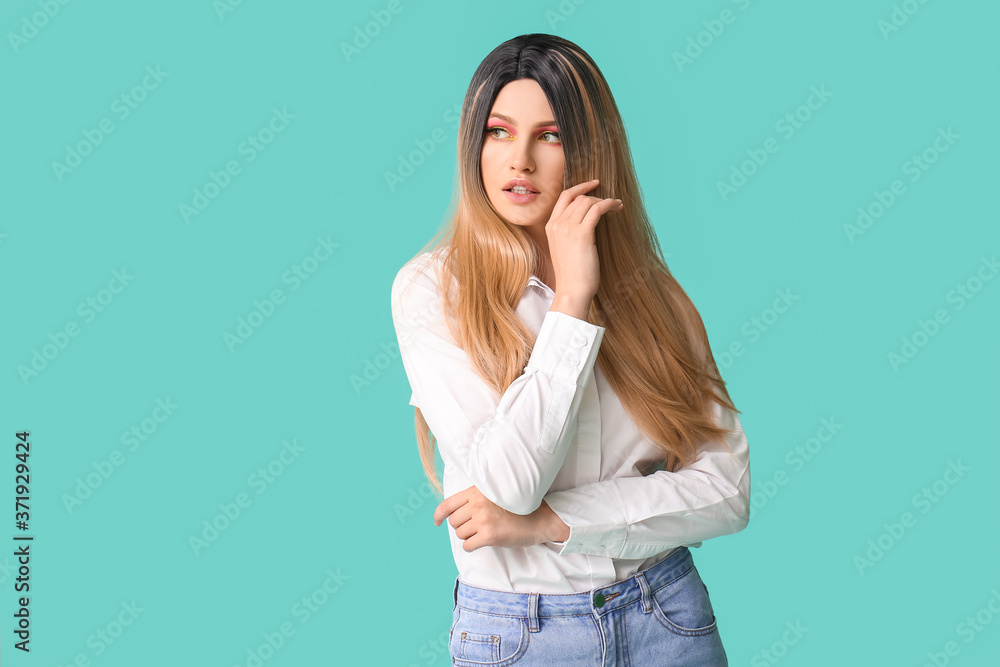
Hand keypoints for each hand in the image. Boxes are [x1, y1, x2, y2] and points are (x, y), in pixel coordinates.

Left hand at [434, 485, 564, 550]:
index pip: (448, 504)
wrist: (540, 518)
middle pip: (454, 522)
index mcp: (477, 492)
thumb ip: (475, 499)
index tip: (436, 522)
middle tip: (477, 527)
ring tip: (485, 531)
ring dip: (469, 536)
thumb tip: (452, 513)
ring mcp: (483, 520)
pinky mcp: (489, 535)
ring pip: (460, 534)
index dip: (438, 515)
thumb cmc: (518, 508)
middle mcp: (478, 504)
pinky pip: (468, 546)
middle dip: (462, 526)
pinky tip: (484, 541)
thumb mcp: (495, 495)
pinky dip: (473, 546)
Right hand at [545, 179, 622, 302]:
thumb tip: (588, 220)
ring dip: (605, 200)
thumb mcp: (565, 248)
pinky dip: (609, 204)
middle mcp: (557, 224)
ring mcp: (568, 228)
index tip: (593, 184)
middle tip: (611, 202)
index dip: (580, 187)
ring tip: (617, 205)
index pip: (564, 197)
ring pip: (588, 201)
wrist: (572, 290)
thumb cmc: (572, 274)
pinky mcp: (582, 234)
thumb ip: (569, 233)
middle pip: (578, 198)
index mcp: (551, 226)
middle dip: (597, 196)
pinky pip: (597, 209)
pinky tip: (616, 207)